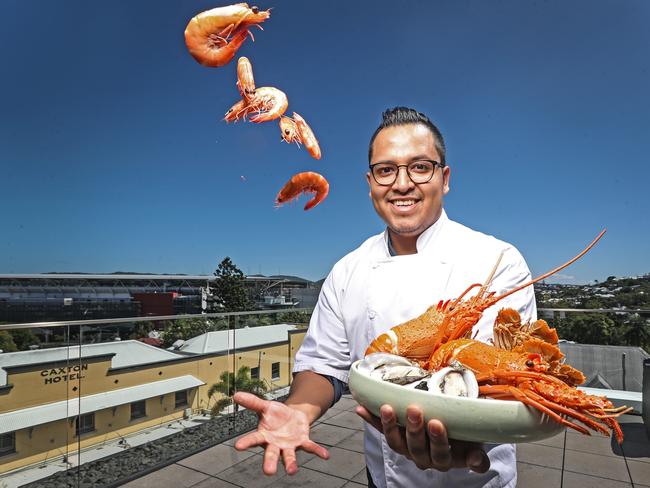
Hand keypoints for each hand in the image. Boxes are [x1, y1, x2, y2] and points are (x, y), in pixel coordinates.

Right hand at [233, 391, 329, 474]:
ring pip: (289, 456)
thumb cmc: (275, 414)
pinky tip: (325, 455)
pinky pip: (310, 447)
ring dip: (291, 463)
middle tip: (269, 471)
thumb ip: (252, 402)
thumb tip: (235, 395)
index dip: (246, 442)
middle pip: (272, 454)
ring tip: (292, 471)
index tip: (238, 446)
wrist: (292, 416)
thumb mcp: (265, 406)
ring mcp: (289, 445)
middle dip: (270, 462)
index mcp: (264, 436)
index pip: (253, 439)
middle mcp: (275, 444)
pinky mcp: (302, 442)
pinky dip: (317, 451)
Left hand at [356, 403, 489, 472]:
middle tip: (415, 410)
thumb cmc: (466, 437)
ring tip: (387, 408)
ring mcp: (407, 448)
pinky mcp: (395, 437)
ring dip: (390, 425)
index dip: (437, 440)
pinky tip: (361, 409)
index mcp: (444, 459)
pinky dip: (371, 419)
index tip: (437, 423)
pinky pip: (381, 430)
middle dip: (414, 428)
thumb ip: (476, 456)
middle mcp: (423, 457)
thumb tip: (476, 460)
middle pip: (416, 446)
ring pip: (396, 441)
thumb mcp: (475, 445)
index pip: (440, 453)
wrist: (456, 435)